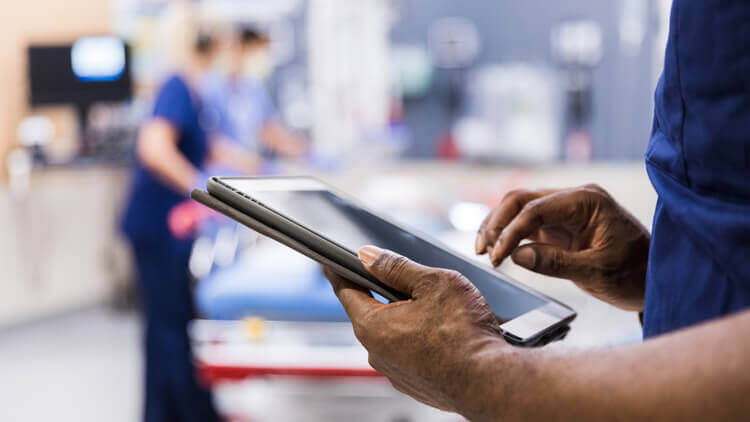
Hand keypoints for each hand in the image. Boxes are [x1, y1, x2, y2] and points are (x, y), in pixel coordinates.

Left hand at [323, 246, 506, 417]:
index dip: (340, 271)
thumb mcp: (431, 282)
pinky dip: (421, 340)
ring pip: (394, 334)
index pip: (345, 290)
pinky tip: (444, 333)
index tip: (331, 262)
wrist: (490, 380)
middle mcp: (377, 353)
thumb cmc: (464, 332)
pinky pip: (410, 354)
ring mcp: (395, 372)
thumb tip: (368, 256)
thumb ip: (396, 267)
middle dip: (386, 293)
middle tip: (410, 280)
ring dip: (408, 318)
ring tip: (439, 310)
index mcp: (372, 325)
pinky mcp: (415, 385)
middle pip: (371, 312)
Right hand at [475, 184, 649, 310]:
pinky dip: (509, 235)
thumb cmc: (635, 273)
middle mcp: (573, 199)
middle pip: (521, 199)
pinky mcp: (559, 225)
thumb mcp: (598, 272)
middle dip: (497, 223)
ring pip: (519, 209)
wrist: (655, 279)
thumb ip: (556, 262)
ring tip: (483, 251)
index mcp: (587, 201)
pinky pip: (526, 224)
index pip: (536, 208)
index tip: (497, 257)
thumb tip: (517, 256)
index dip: (511, 232)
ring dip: (498, 227)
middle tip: (483, 251)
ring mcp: (565, 211)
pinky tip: (497, 251)